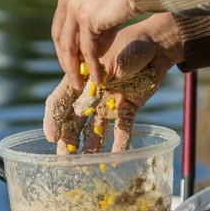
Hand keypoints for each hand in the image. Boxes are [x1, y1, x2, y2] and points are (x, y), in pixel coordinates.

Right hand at [44, 13, 183, 153]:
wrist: (158, 46)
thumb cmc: (133, 44)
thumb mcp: (117, 55)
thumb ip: (110, 71)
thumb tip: (107, 82)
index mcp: (80, 78)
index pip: (60, 101)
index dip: (52, 119)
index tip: (51, 137)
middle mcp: (91, 94)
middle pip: (73, 121)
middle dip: (67, 142)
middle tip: (64, 162)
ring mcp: (108, 104)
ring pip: (94, 130)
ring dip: (90, 148)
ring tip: (87, 166)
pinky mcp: (126, 109)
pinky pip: (122, 130)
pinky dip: (120, 145)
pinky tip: (117, 160)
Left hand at [52, 0, 142, 90]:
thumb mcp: (110, 3)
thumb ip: (99, 23)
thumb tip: (96, 50)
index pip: (62, 23)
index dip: (66, 44)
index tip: (73, 60)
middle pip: (60, 35)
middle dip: (66, 59)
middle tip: (73, 77)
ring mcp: (74, 5)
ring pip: (69, 46)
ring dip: (74, 68)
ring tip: (80, 85)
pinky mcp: (86, 17)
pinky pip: (87, 49)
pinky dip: (92, 67)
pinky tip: (98, 79)